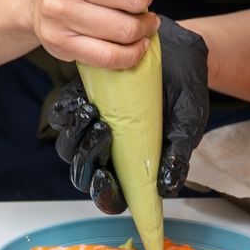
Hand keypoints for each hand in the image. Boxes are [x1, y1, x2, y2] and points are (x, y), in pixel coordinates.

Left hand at [47, 14, 211, 212]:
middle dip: (87, 160)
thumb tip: (166, 186)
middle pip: (84, 172)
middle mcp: (108, 151)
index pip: (112, 195)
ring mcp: (92, 126)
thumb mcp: (188, 126)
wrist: (179, 54)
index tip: (105, 179)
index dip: (104, 195)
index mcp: (132, 167)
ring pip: (69, 145)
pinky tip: (82, 102)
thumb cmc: (185, 95)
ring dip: (76, 135)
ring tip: (94, 114)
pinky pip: (62, 113)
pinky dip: (66, 112)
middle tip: (103, 135)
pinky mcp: (81, 100)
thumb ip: (178, 156)